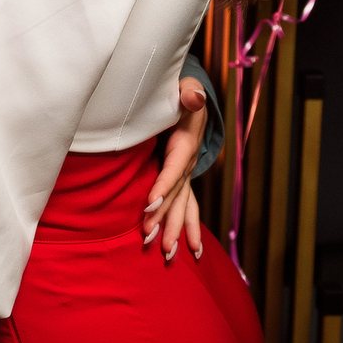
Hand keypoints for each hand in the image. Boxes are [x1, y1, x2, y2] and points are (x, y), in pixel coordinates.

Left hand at [143, 77, 207, 263]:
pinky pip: (187, 206)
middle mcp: (189, 162)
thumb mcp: (184, 87)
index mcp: (186, 142)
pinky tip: (191, 251)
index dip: (163, 186)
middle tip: (152, 241)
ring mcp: (187, 172)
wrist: (189, 98)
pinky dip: (189, 228)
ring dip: (175, 230)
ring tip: (167, 255)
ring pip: (183, 205)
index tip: (149, 204)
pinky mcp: (182, 178)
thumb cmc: (180, 91)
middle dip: (166, 219)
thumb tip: (194, 98)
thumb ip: (188, 93)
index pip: (174, 168)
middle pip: (178, 194)